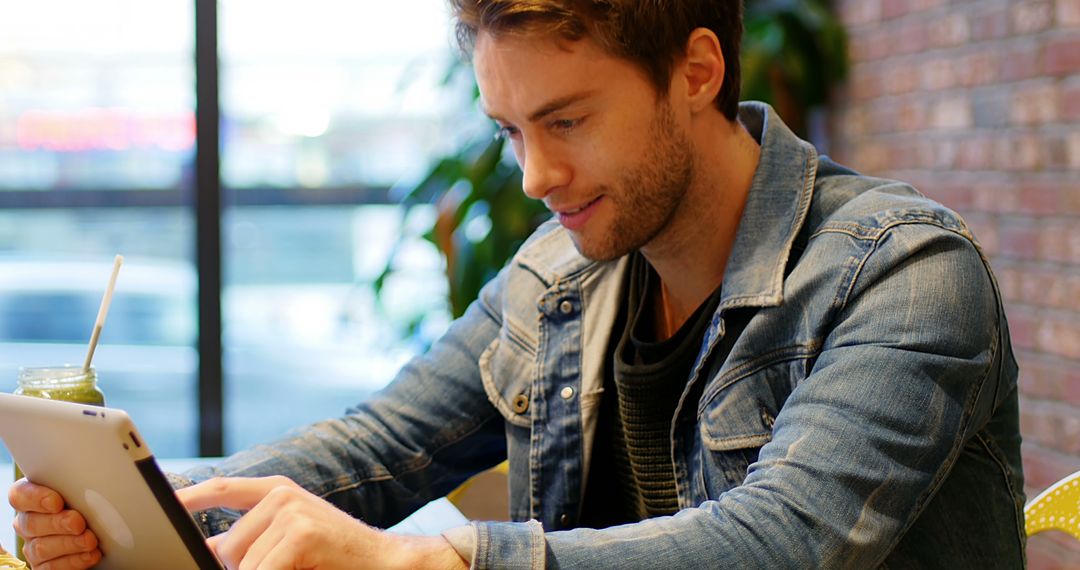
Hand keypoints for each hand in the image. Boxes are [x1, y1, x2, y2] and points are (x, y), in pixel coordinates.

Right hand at [8, 478, 100, 569]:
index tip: (56, 502)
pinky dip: (74, 561)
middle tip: (78, 522)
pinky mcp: (44, 566)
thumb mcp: (87, 492)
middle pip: (31, 523)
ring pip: (41, 547)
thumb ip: (80, 486)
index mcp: (34, 499)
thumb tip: (98, 477)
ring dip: (69, 544)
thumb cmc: (92, 506)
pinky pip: (52, 567)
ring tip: (90, 540)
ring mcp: (34, 546)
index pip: (20, 495)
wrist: (105, 535)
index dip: (35, 498)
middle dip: (57, 523)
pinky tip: (90, 555)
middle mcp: (29, 522)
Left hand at [177, 476, 466, 569]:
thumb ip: (251, 537)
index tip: (159, 507)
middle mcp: (281, 493)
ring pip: (241, 563)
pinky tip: (298, 569)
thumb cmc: (334, 557)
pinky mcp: (300, 531)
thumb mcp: (289, 539)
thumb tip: (211, 551)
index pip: (220, 489)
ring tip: (298, 568)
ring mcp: (291, 509)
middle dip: (239, 568)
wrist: (385, 563)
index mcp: (276, 490)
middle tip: (280, 565)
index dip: (188, 498)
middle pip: (226, 545)